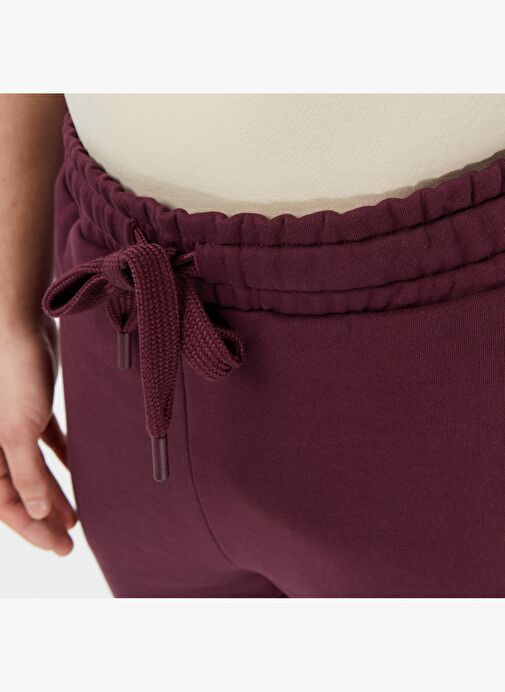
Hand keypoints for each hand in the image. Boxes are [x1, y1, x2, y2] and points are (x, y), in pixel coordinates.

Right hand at [0, 317, 76, 554]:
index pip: (5, 505)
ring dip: (53, 495)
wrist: (21, 327)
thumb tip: (38, 514)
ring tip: (76, 517)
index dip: (32, 530)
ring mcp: (14, 428)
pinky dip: (61, 462)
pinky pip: (46, 446)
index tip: (59, 547)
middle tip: (69, 542)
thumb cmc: (13, 375)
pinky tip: (78, 474)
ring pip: (34, 473)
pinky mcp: (33, 411)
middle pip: (19, 494)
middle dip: (44, 520)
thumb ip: (25, 474)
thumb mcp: (17, 430)